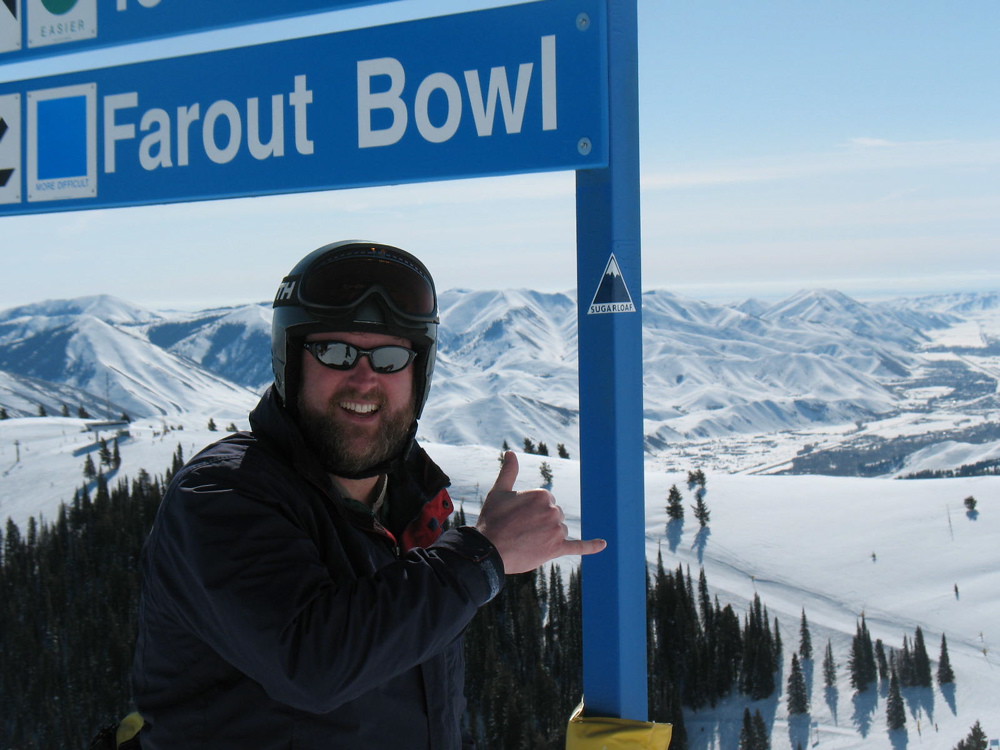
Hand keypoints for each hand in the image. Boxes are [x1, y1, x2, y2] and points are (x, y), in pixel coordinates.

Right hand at [475, 452, 606, 573]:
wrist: (488, 550)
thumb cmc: (492, 520)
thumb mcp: (499, 492)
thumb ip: (509, 471)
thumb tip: (510, 453)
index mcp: (543, 495)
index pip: (546, 502)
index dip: (531, 510)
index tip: (517, 516)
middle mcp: (553, 511)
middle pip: (554, 516)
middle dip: (540, 523)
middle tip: (519, 529)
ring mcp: (556, 531)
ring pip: (559, 531)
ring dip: (547, 536)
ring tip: (527, 540)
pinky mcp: (557, 549)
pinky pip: (579, 547)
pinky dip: (591, 546)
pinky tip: (603, 544)